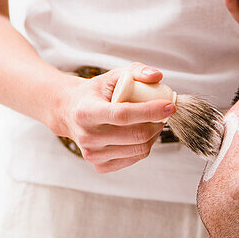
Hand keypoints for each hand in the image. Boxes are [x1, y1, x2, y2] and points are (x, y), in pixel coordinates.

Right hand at [53, 63, 172, 173]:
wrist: (69, 113)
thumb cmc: (93, 94)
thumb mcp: (111, 76)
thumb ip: (135, 71)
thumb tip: (157, 77)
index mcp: (86, 111)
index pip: (123, 115)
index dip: (150, 111)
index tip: (169, 105)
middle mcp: (87, 136)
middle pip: (135, 135)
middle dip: (158, 123)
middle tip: (163, 112)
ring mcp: (93, 154)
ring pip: (139, 149)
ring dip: (154, 135)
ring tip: (152, 121)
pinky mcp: (100, 165)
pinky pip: (135, 158)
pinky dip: (144, 145)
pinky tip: (140, 133)